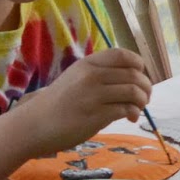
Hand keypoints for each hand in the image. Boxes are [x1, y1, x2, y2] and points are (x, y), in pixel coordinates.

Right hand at [16, 48, 153, 154]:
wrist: (34, 125)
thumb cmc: (58, 103)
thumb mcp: (76, 78)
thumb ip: (100, 75)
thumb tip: (133, 79)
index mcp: (87, 64)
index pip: (123, 55)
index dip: (138, 63)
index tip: (140, 74)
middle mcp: (91, 76)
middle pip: (134, 75)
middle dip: (146, 86)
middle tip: (145, 97)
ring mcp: (93, 95)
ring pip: (133, 91)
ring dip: (142, 101)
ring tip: (138, 108)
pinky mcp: (95, 115)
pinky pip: (126, 109)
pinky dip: (133, 113)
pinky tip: (130, 118)